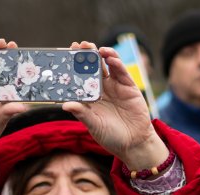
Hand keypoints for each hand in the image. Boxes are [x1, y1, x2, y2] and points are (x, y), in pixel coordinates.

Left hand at [61, 42, 167, 171]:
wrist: (134, 144)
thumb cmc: (111, 137)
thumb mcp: (94, 126)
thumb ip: (82, 114)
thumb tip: (65, 105)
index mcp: (89, 97)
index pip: (79, 77)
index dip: (72, 66)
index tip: (65, 54)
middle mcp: (101, 89)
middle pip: (91, 67)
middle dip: (85, 55)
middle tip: (78, 45)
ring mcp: (115, 86)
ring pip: (106, 66)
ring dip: (100, 55)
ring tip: (94, 48)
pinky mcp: (129, 87)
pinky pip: (122, 72)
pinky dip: (116, 63)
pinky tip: (109, 57)